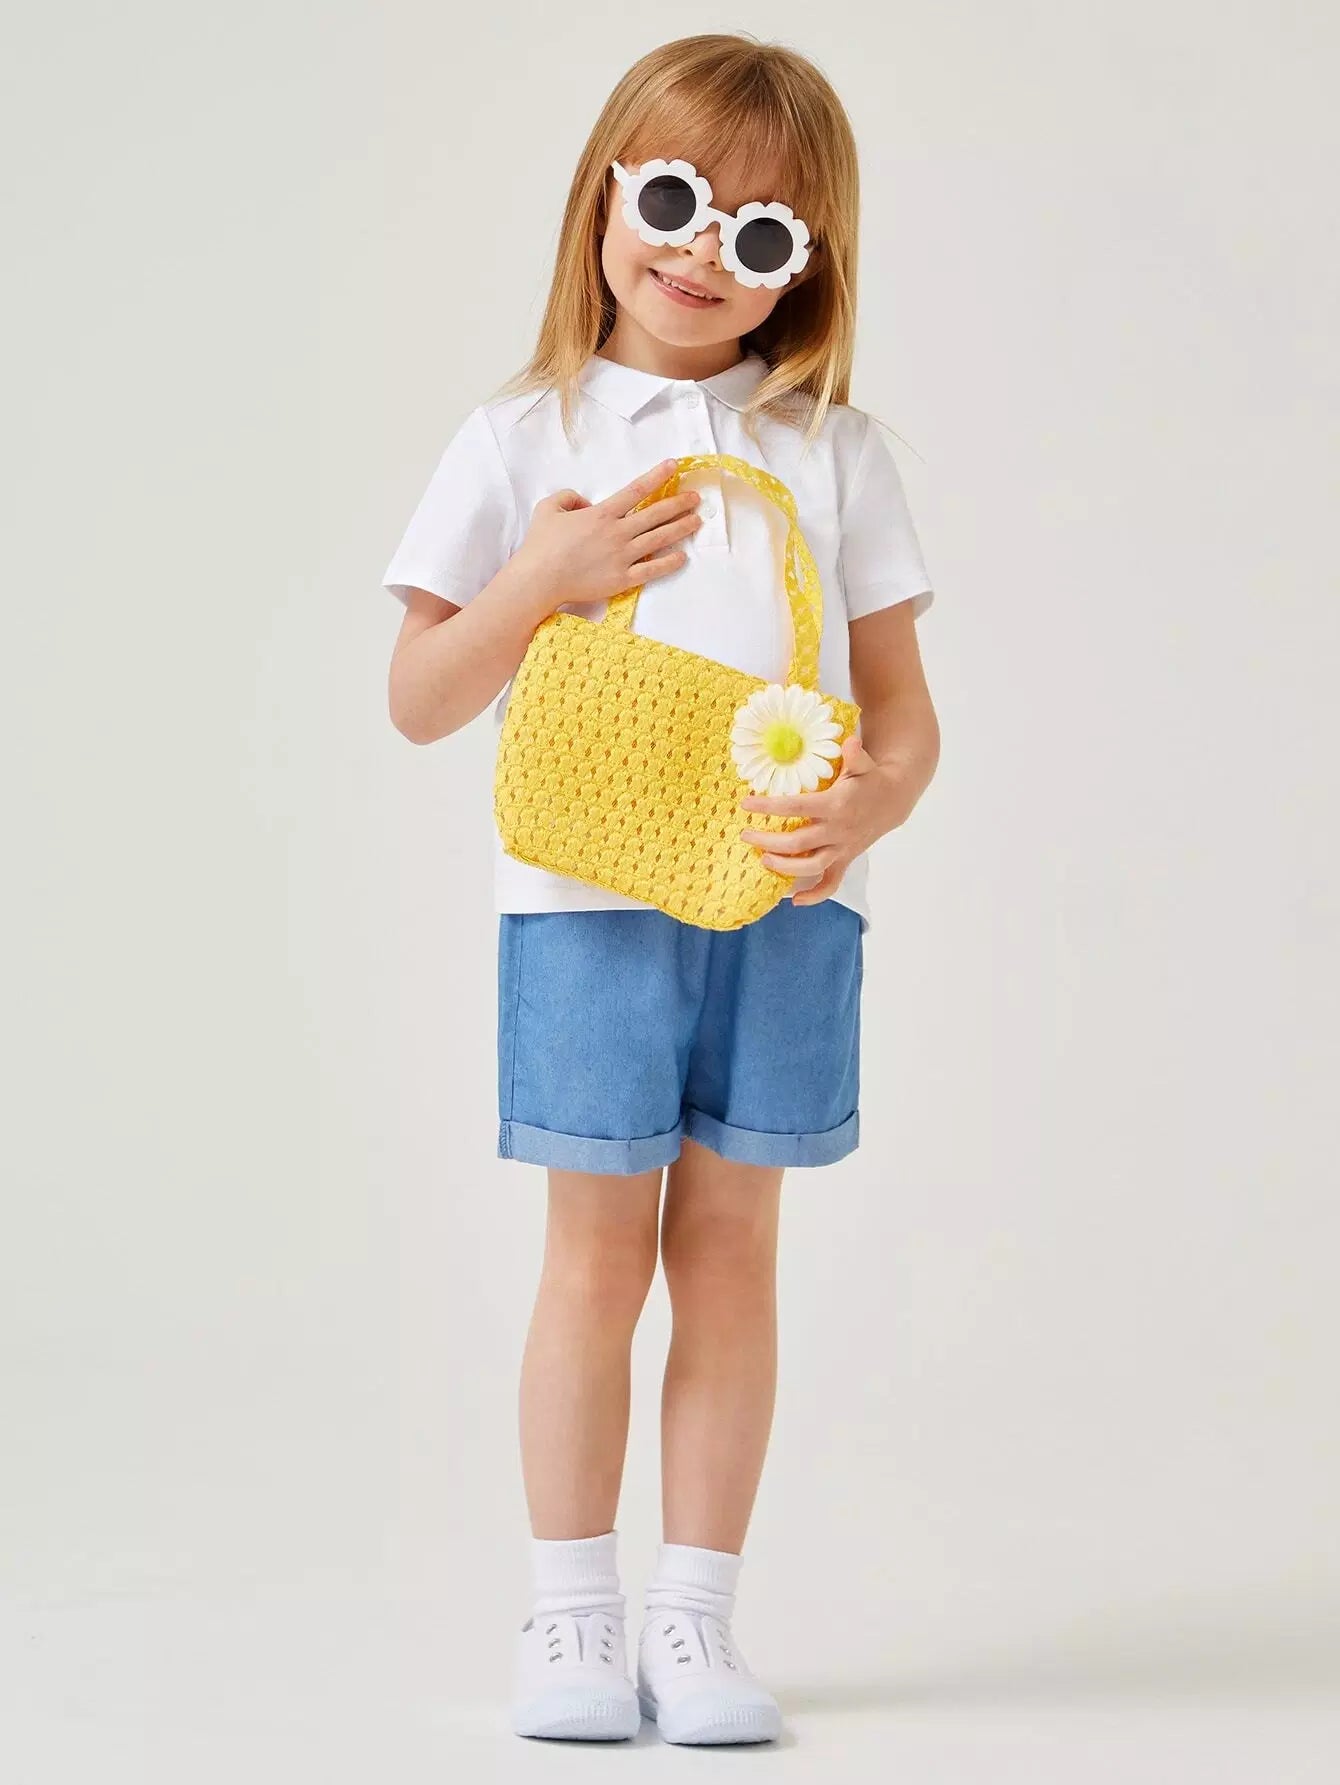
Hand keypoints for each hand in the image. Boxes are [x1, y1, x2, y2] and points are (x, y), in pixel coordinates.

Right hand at [512, 458, 701, 615]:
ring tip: (696, 521)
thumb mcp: (548, 508)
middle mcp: (617, 533)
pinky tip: (682, 556)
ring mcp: (622, 557)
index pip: (636, 490)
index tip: (673, 466)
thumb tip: (586, 502)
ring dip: (680, 528)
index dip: (657, 476)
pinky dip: (669, 563)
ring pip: (659, 539)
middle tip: (696, 498)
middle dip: (679, 504)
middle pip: (655, 514)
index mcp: (602, 514)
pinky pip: (651, 570)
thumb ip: (569, 497)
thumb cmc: (540, 545)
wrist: (539, 579)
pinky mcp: (622, 579)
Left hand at [738, 734, 913, 906]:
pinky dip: (816, 895)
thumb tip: (850, 741)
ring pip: (812, 866)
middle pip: (798, 843)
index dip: (769, 806)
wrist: (892, 801)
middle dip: (769, 842)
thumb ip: (854, 754)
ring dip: (786, 868)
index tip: (746, 803)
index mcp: (836, 805)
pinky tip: (796, 901)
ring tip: (763, 861)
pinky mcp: (845, 859)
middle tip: (746, 836)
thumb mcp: (864, 764)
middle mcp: (838, 831)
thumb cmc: (869, 779)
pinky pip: (831, 883)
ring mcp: (842, 848)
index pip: (796, 807)